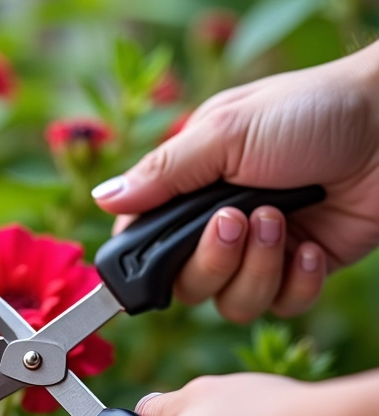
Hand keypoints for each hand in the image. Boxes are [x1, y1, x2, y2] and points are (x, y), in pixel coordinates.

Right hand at [92, 42, 378, 321]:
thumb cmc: (309, 111)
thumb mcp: (225, 131)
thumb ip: (162, 173)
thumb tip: (103, 198)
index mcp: (189, 189)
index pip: (144, 244)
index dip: (144, 264)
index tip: (155, 264)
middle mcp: (217, 226)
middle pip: (186, 286)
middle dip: (213, 261)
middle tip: (238, 219)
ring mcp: (259, 251)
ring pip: (232, 304)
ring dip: (257, 269)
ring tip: (283, 221)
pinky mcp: (299, 270)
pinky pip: (281, 305)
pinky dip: (296, 280)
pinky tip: (312, 245)